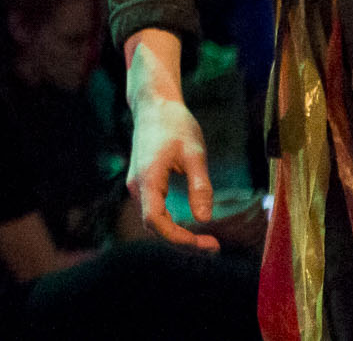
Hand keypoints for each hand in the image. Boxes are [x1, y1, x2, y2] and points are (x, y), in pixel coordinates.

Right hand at [127, 95, 217, 249]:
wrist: (154, 105)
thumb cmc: (175, 125)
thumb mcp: (195, 153)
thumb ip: (200, 186)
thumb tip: (205, 219)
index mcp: (147, 179)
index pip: (155, 221)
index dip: (179, 238)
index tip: (207, 243)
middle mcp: (138, 186)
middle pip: (154, 227)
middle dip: (183, 242)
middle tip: (215, 248)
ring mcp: (139, 186)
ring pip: (154, 222)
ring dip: (178, 236)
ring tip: (208, 243)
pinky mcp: (145, 184)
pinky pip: (156, 213)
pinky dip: (173, 226)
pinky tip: (193, 229)